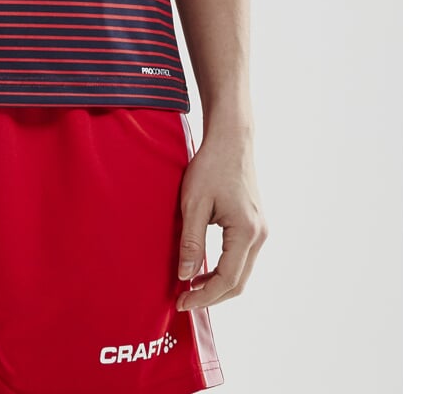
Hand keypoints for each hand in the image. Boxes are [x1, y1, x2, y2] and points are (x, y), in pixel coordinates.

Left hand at [175, 129, 267, 310]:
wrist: (231, 140)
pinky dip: (224, 269)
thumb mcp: (194, 203)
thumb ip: (191, 242)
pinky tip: (204, 269)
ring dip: (217, 284)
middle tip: (184, 300)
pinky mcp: (255, 225)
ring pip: (241, 272)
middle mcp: (259, 235)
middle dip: (211, 296)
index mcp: (246, 231)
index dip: (204, 296)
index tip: (182, 302)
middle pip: (238, 282)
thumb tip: (185, 276)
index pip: (227, 279)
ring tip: (190, 286)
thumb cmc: (211, 166)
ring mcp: (260, 230)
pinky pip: (241, 258)